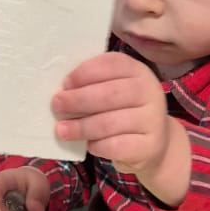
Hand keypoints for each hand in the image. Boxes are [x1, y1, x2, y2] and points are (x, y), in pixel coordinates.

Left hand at [52, 51, 191, 203]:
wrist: (153, 143)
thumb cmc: (124, 111)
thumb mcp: (113, 90)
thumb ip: (93, 85)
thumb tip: (61, 91)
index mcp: (138, 71)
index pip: (111, 65)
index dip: (85, 73)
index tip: (65, 84)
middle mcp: (150, 92)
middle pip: (109, 94)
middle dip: (78, 100)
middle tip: (57, 106)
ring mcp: (153, 120)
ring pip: (109, 123)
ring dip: (81, 127)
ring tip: (62, 130)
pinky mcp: (150, 145)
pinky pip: (116, 146)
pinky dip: (97, 145)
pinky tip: (88, 145)